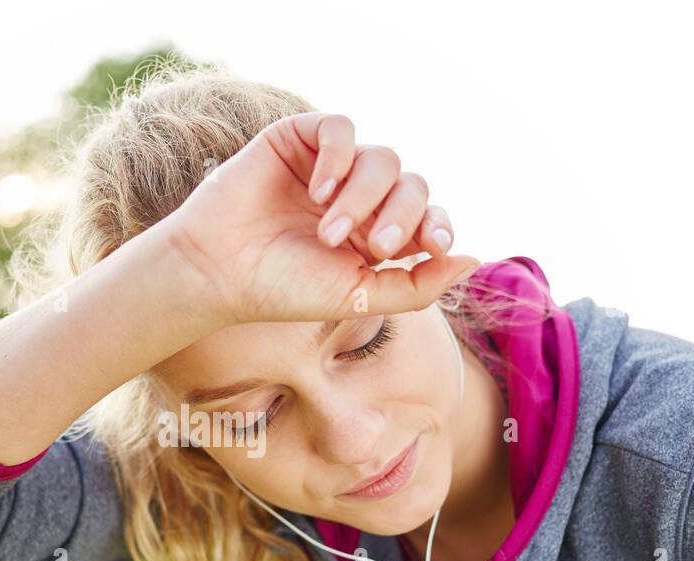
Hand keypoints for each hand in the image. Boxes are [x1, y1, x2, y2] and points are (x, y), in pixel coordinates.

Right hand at [162, 111, 479, 327]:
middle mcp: (359, 199)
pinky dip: (339, 156)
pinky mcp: (299, 140)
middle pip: (412, 184)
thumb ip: (417, 286)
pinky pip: (341, 128)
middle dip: (402, 215)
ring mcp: (330, 168)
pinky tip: (318, 190)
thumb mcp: (358, 298)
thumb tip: (474, 261)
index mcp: (376, 236)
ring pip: (382, 158)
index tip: (431, 246)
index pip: (430, 217)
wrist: (219, 271)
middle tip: (373, 246)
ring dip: (364, 196)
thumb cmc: (283, 290)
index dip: (438, 226)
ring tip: (330, 230)